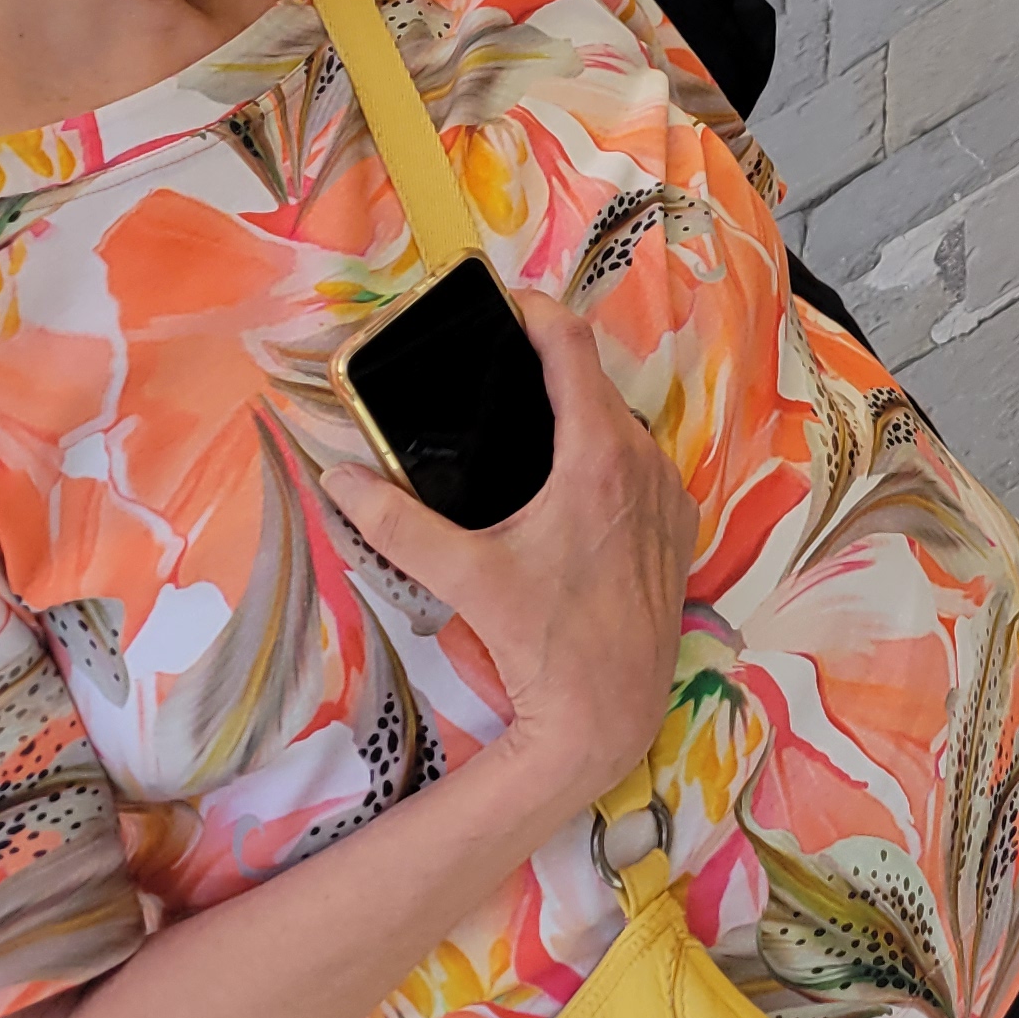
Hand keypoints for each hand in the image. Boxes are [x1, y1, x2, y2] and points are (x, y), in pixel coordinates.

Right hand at [323, 287, 693, 816]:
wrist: (607, 715)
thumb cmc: (543, 645)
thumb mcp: (464, 580)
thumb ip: (397, 526)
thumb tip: (342, 481)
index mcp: (599, 456)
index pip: (572, 346)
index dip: (536, 311)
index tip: (504, 302)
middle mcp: (646, 464)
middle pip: (594, 387)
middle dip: (547, 372)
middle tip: (496, 373)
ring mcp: (668, 496)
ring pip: (621, 430)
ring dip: (579, 420)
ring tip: (524, 427)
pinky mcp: (677, 529)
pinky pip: (641, 471)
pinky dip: (607, 463)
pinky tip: (566, 490)